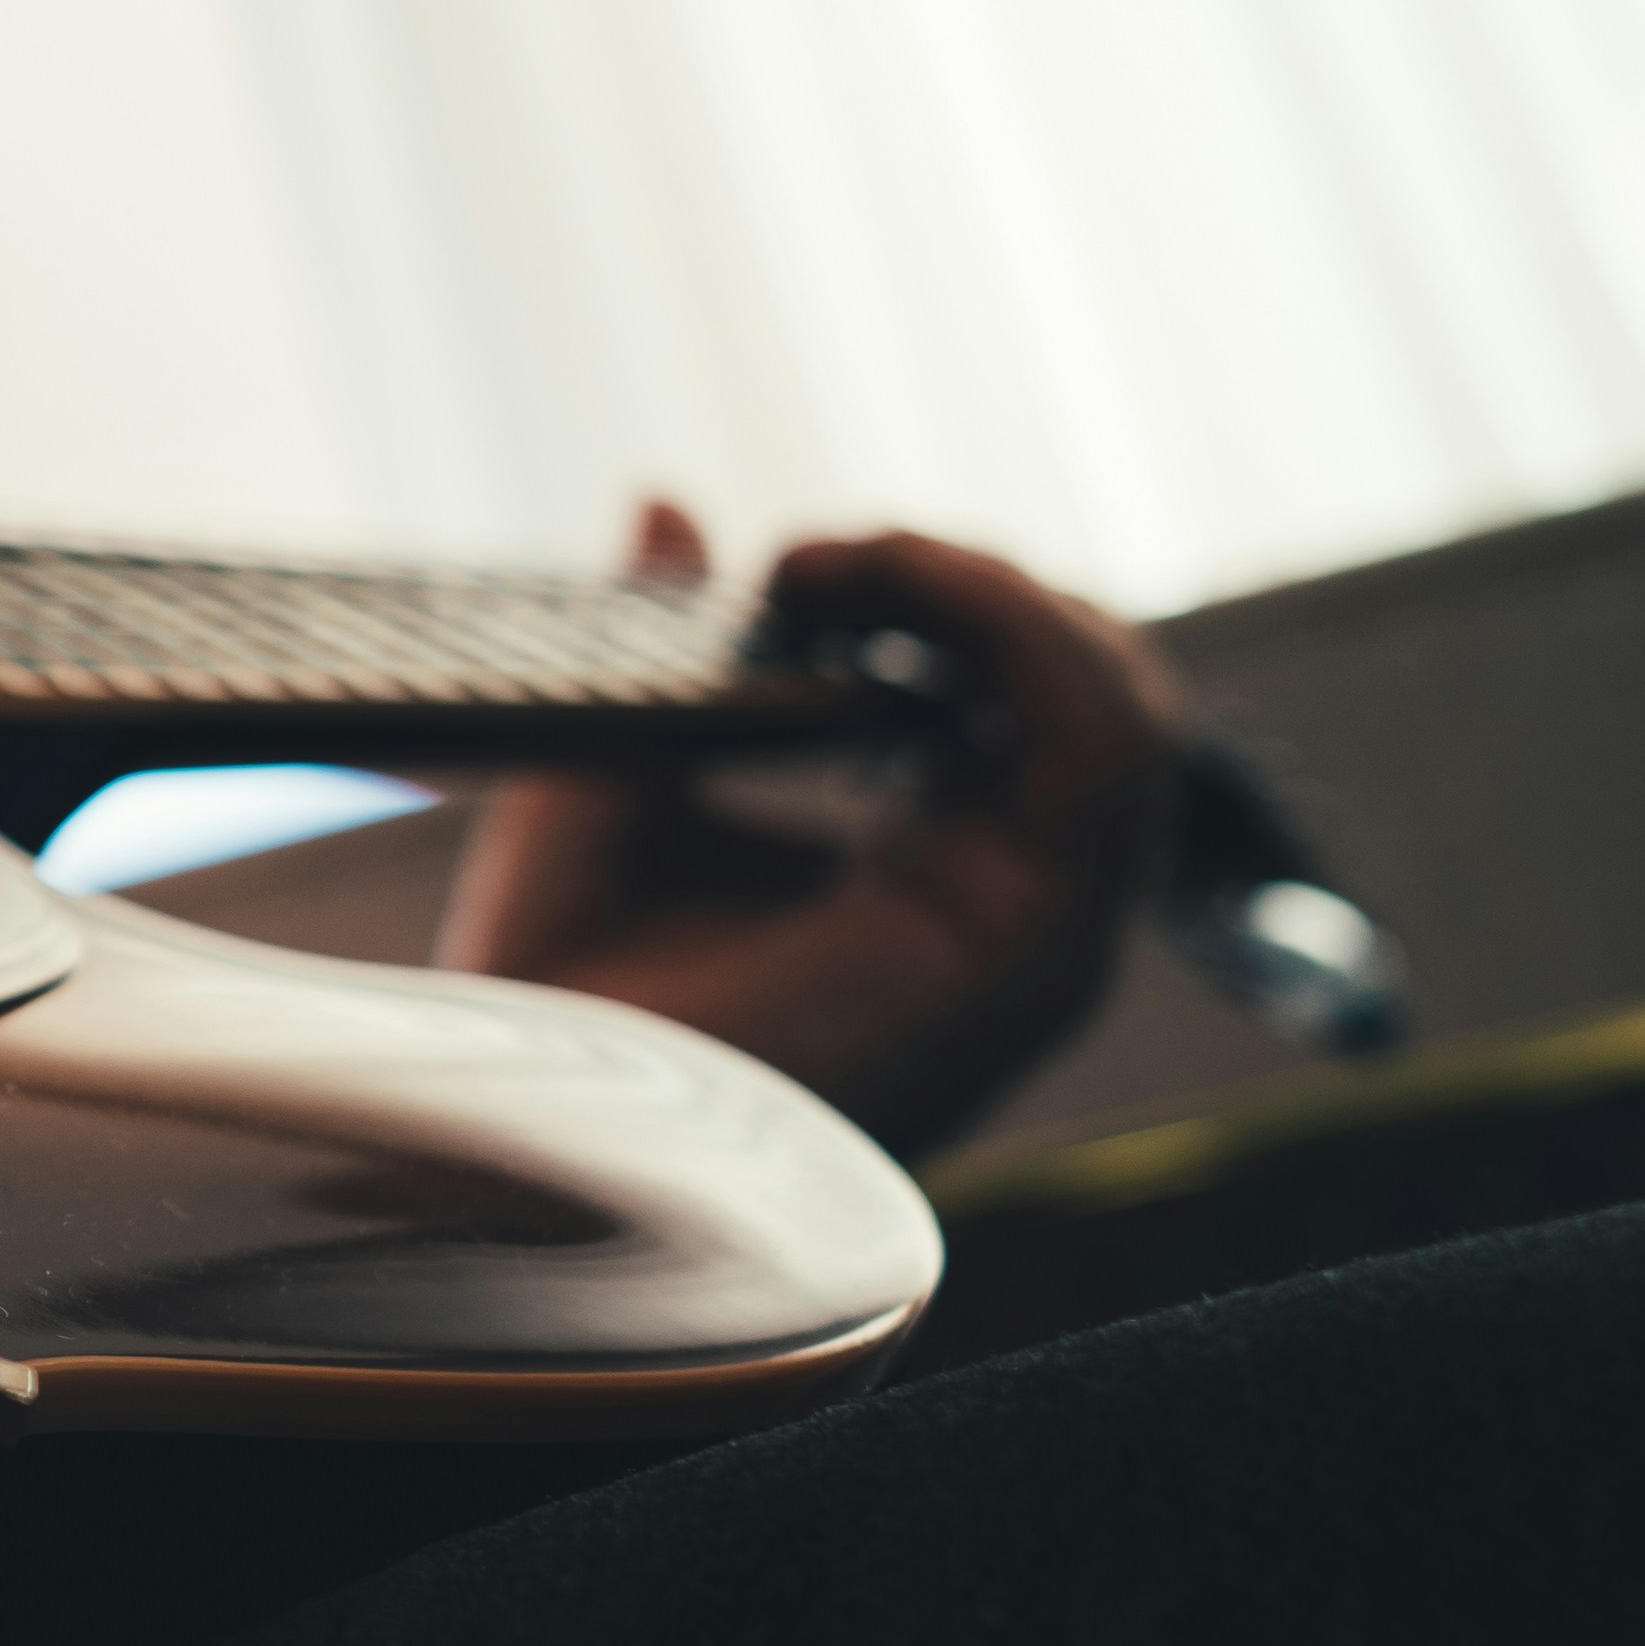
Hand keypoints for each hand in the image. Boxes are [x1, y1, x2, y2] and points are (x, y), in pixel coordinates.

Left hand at [435, 504, 1182, 1153]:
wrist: (524, 1136)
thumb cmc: (554, 998)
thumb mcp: (606, 781)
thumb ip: (666, 651)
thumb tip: (669, 508)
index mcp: (931, 884)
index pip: (1025, 705)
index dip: (931, 602)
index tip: (782, 572)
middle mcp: (1009, 918)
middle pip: (1091, 694)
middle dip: (968, 585)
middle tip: (813, 560)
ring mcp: (1040, 942)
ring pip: (1120, 703)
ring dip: (984, 586)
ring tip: (835, 561)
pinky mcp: (1043, 953)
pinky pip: (1105, 740)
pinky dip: (1006, 621)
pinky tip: (875, 582)